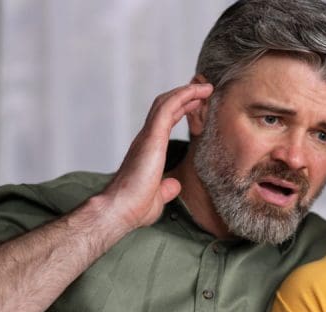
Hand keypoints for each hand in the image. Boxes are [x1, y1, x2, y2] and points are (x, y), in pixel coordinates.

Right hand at [102, 82, 212, 229]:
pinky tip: (197, 93)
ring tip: (206, 87)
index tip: (198, 104)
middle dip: (185, 96)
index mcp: (147, 150)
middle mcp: (145, 139)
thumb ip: (166, 188)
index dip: (181, 109)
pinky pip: (167, 108)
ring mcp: (147, 136)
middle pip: (165, 107)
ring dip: (187, 92)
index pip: (165, 121)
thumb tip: (174, 186)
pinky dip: (182, 96)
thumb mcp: (157, 197)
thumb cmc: (134, 207)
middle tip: (204, 90)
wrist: (120, 210)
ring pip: (166, 103)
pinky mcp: (151, 137)